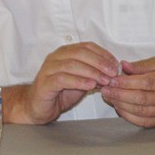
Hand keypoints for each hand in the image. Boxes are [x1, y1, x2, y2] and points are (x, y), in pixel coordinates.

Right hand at [4, 42, 119, 123]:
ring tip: (104, 80)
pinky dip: (79, 81)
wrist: (38, 107)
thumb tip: (114, 72)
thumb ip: (95, 74)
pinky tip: (90, 86)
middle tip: (112, 73)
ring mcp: (48, 69)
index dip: (103, 54)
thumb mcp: (82, 80)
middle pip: (80, 53)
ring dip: (92, 72)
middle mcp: (56, 57)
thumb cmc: (61, 92)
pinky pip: (63, 79)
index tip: (116, 64)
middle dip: (100, 62)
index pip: (87, 46)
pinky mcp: (44, 83)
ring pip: (72, 64)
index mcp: (66, 52)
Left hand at [101, 57, 154, 127]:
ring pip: (141, 111)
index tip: (113, 80)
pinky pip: (143, 122)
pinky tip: (119, 108)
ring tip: (110, 98)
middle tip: (106, 90)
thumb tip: (123, 66)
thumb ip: (140, 65)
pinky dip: (128, 116)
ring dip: (122, 106)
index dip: (127, 83)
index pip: (146, 82)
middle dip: (120, 95)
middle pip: (142, 99)